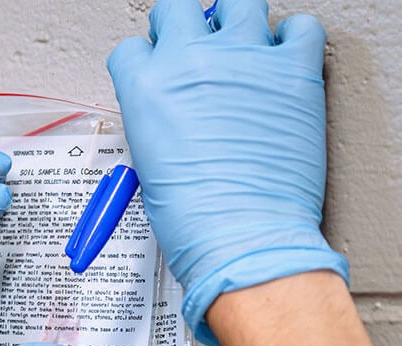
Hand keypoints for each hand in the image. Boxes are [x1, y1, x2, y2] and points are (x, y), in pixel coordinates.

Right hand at [107, 0, 347, 345]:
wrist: (241, 234)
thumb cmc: (193, 217)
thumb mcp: (149, 163)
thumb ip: (156, 120)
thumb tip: (174, 109)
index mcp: (145, 86)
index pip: (133, 48)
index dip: (145, 61)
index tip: (157, 72)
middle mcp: (190, 60)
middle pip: (179, 10)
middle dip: (182, 27)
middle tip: (194, 50)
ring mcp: (245, 58)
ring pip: (239, 4)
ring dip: (235, 23)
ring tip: (240, 49)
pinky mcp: (294, 69)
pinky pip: (300, 28)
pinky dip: (292, 37)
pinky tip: (282, 59)